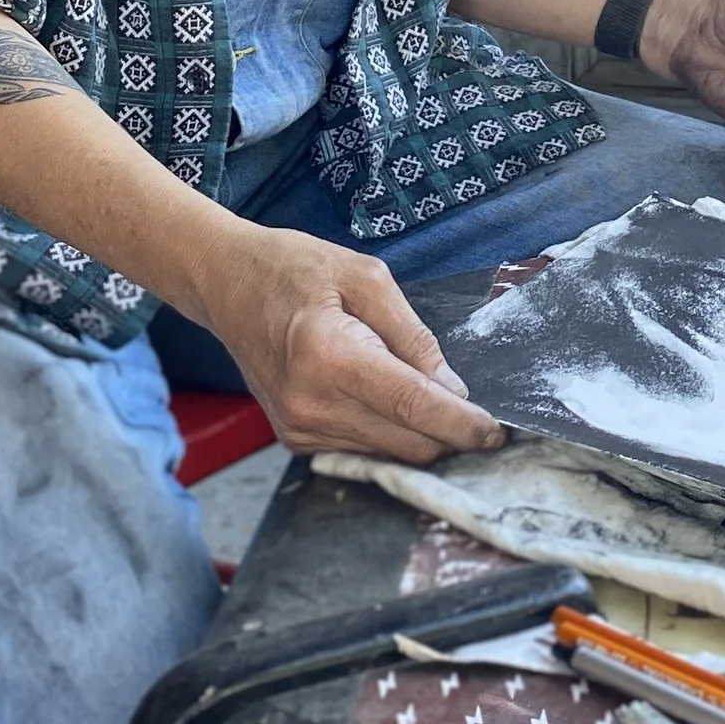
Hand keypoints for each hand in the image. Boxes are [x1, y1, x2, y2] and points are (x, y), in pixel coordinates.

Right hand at [192, 222, 502, 465]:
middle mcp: (311, 404)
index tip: (498, 433)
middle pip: (407, 444)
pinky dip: (387, 433)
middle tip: (474, 412)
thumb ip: (413, 336)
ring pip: (388, 454)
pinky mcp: (295, 439)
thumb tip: (452, 388)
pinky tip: (387, 400)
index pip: (413, 407)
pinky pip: (362, 451)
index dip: (463, 425)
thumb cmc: (294, 269)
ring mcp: (299, 428)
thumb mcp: (366, 277)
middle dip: (448, 433)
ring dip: (418, 435)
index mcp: (330, 356)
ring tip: (424, 395)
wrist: (226, 283)